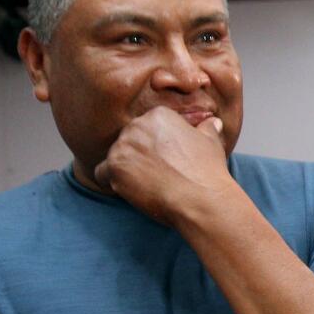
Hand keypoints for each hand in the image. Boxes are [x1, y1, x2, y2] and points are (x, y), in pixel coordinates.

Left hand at [94, 106, 232, 226]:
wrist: (200, 198)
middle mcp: (136, 126)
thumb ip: (206, 129)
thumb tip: (212, 122)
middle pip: (128, 140)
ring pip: (115, 156)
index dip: (154, 146)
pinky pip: (101, 173)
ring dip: (125, 169)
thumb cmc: (207, 171)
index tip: (165, 160)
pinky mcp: (114, 169)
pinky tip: (129, 189)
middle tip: (155, 173)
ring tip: (146, 183)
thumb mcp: (211, 142)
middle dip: (138, 155)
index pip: (146, 129)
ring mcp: (122, 147)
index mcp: (157, 115)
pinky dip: (111, 181)